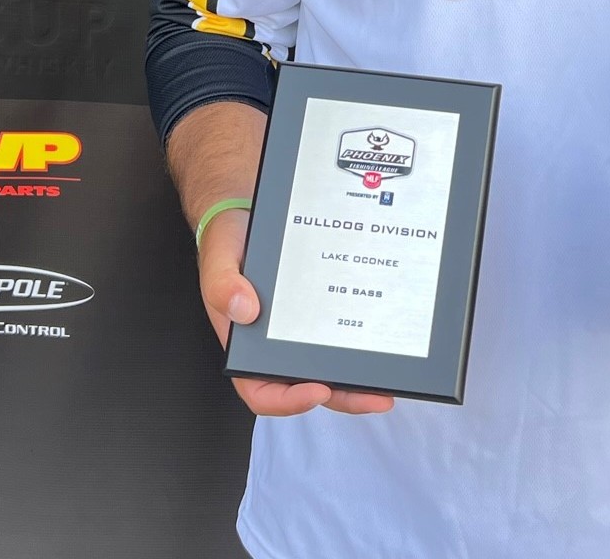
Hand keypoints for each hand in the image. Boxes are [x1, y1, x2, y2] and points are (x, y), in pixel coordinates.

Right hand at [197, 207, 395, 416]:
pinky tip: (383, 338)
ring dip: (358, 378)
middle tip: (377, 397)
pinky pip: (341, 333)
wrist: (248, 209)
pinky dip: (361, 342)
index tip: (318, 390)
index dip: (289, 401)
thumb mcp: (219, 255)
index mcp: (245, 344)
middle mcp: (275, 343)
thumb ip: (222, 284)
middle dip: (344, 397)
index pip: (262, 391)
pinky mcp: (321, 311)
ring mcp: (301, 330)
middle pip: (308, 385)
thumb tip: (243, 310)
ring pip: (330, 365)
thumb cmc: (229, 238)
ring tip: (389, 382)